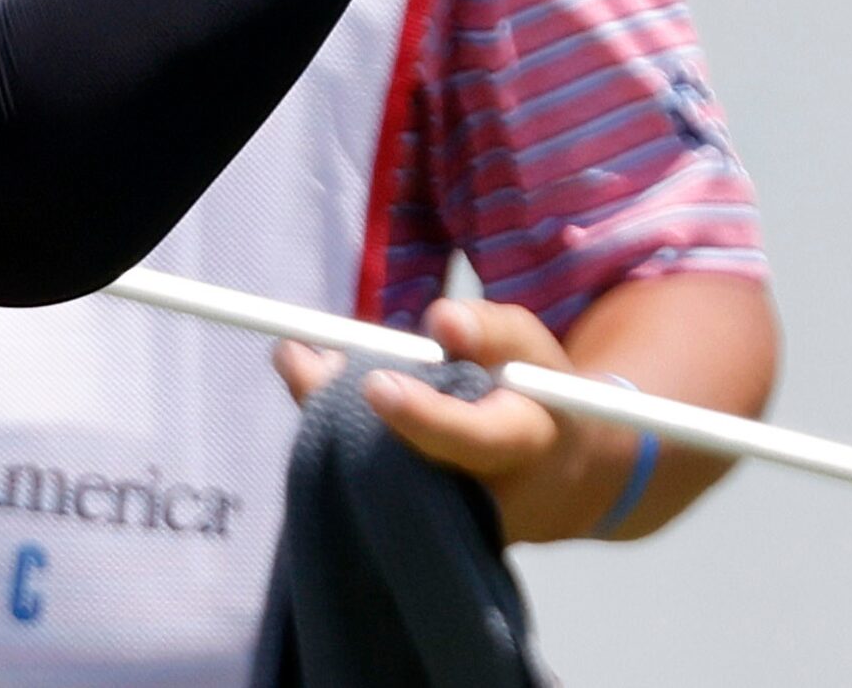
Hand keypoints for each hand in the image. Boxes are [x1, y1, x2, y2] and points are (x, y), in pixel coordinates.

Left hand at [272, 298, 634, 543]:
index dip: (423, 416)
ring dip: (325, 415)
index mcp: (522, 447)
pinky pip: (359, 483)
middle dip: (339, 411)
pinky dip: (333, 435)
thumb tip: (442, 320)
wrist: (559, 481)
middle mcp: (480, 500)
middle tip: (292, 354)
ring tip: (297, 358)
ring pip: (365, 474)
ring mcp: (443, 525)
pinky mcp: (413, 532)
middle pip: (400, 465)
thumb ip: (489, 329)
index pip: (474, 438)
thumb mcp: (529, 350)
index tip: (375, 385)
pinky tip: (319, 394)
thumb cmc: (537, 396)